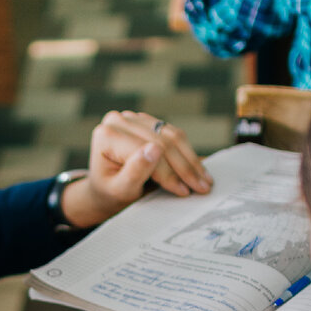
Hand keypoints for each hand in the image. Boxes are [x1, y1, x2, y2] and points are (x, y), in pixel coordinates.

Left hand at [58, 111, 213, 227]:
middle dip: (184, 167)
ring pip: (172, 136)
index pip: (146, 150)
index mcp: (107, 135)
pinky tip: (197, 169)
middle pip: (162, 140)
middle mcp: (119, 120)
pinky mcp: (147, 122)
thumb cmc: (109, 193)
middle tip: (203, 187)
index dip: (168, 172)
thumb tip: (155, 150)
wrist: (105, 190)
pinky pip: (174, 134)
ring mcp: (134, 118)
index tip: (185, 191)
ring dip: (190, 159)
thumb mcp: (120, 190)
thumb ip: (134, 171)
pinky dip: (187, 153)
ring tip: (204, 181)